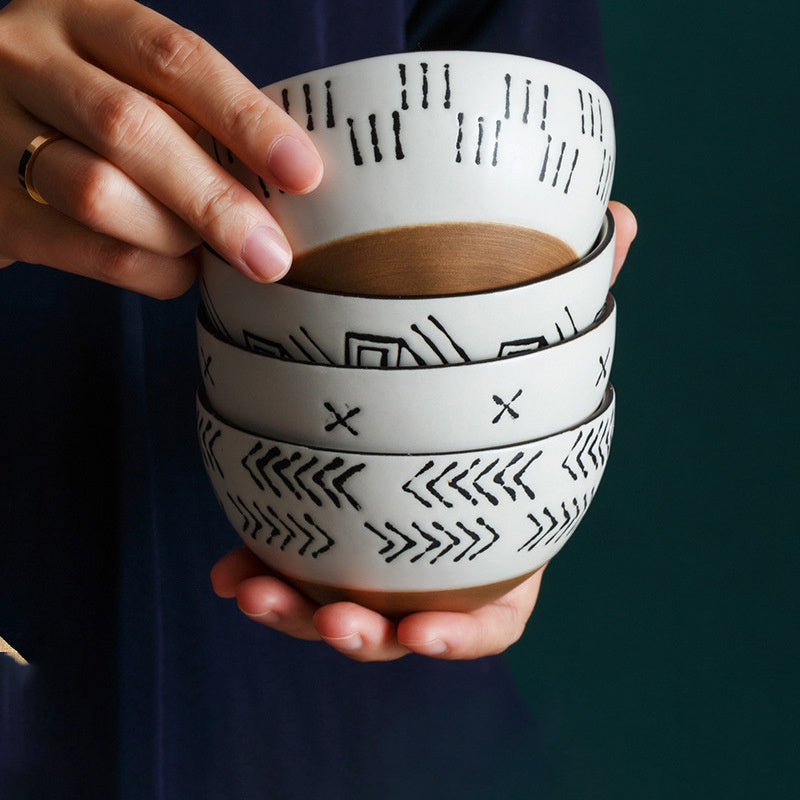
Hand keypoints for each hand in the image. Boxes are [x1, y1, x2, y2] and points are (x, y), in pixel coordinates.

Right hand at [0, 0, 321, 296]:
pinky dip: (151, 272)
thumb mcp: (131, 85)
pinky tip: (178, 271)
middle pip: (130, 128)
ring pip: (98, 193)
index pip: (174, 58)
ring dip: (176, 237)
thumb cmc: (87, 117)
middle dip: (215, 200)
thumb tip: (284, 189)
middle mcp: (29, 61)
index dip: (245, 118)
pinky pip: (86, 251)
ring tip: (213, 254)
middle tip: (271, 254)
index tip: (303, 172)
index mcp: (85, 19)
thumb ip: (193, 120)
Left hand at [210, 198, 636, 662]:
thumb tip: (623, 217)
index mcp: (491, 544)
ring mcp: (374, 557)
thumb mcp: (529, 342)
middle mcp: (430, 563)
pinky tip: (227, 569)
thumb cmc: (493, 385)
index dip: (461, 634)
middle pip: (400, 626)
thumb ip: (569, 296)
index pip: (492, 616)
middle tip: (336, 621)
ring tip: (255, 591)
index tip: (423, 631)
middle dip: (364, 634)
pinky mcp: (323, 535)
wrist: (433, 383)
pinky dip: (259, 572)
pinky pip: (289, 568)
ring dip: (295, 612)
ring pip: (333, 609)